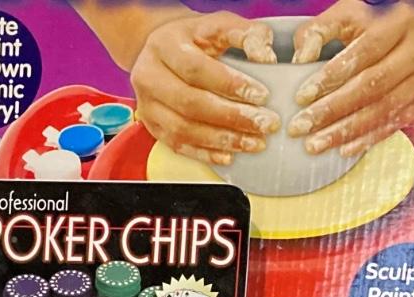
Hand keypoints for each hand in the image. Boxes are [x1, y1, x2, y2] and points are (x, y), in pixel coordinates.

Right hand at [130, 13, 281, 165]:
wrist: (162, 50)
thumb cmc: (194, 37)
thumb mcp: (219, 23)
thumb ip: (246, 34)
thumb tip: (266, 58)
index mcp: (165, 45)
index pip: (197, 70)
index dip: (229, 85)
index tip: (261, 95)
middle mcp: (149, 76)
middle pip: (190, 104)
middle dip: (231, 117)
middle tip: (263, 124)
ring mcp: (147, 105)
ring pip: (182, 130)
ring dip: (221, 140)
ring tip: (252, 142)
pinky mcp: (151, 126)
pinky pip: (177, 145)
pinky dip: (204, 153)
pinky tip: (227, 156)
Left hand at [289, 0, 413, 157]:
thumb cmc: (374, 28)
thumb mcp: (348, 17)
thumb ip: (320, 31)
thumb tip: (300, 58)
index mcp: (400, 23)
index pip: (364, 52)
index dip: (332, 76)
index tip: (301, 97)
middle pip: (371, 86)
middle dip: (331, 110)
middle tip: (299, 127)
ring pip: (381, 110)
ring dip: (343, 132)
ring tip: (313, 145)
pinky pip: (392, 125)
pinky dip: (365, 140)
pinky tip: (341, 149)